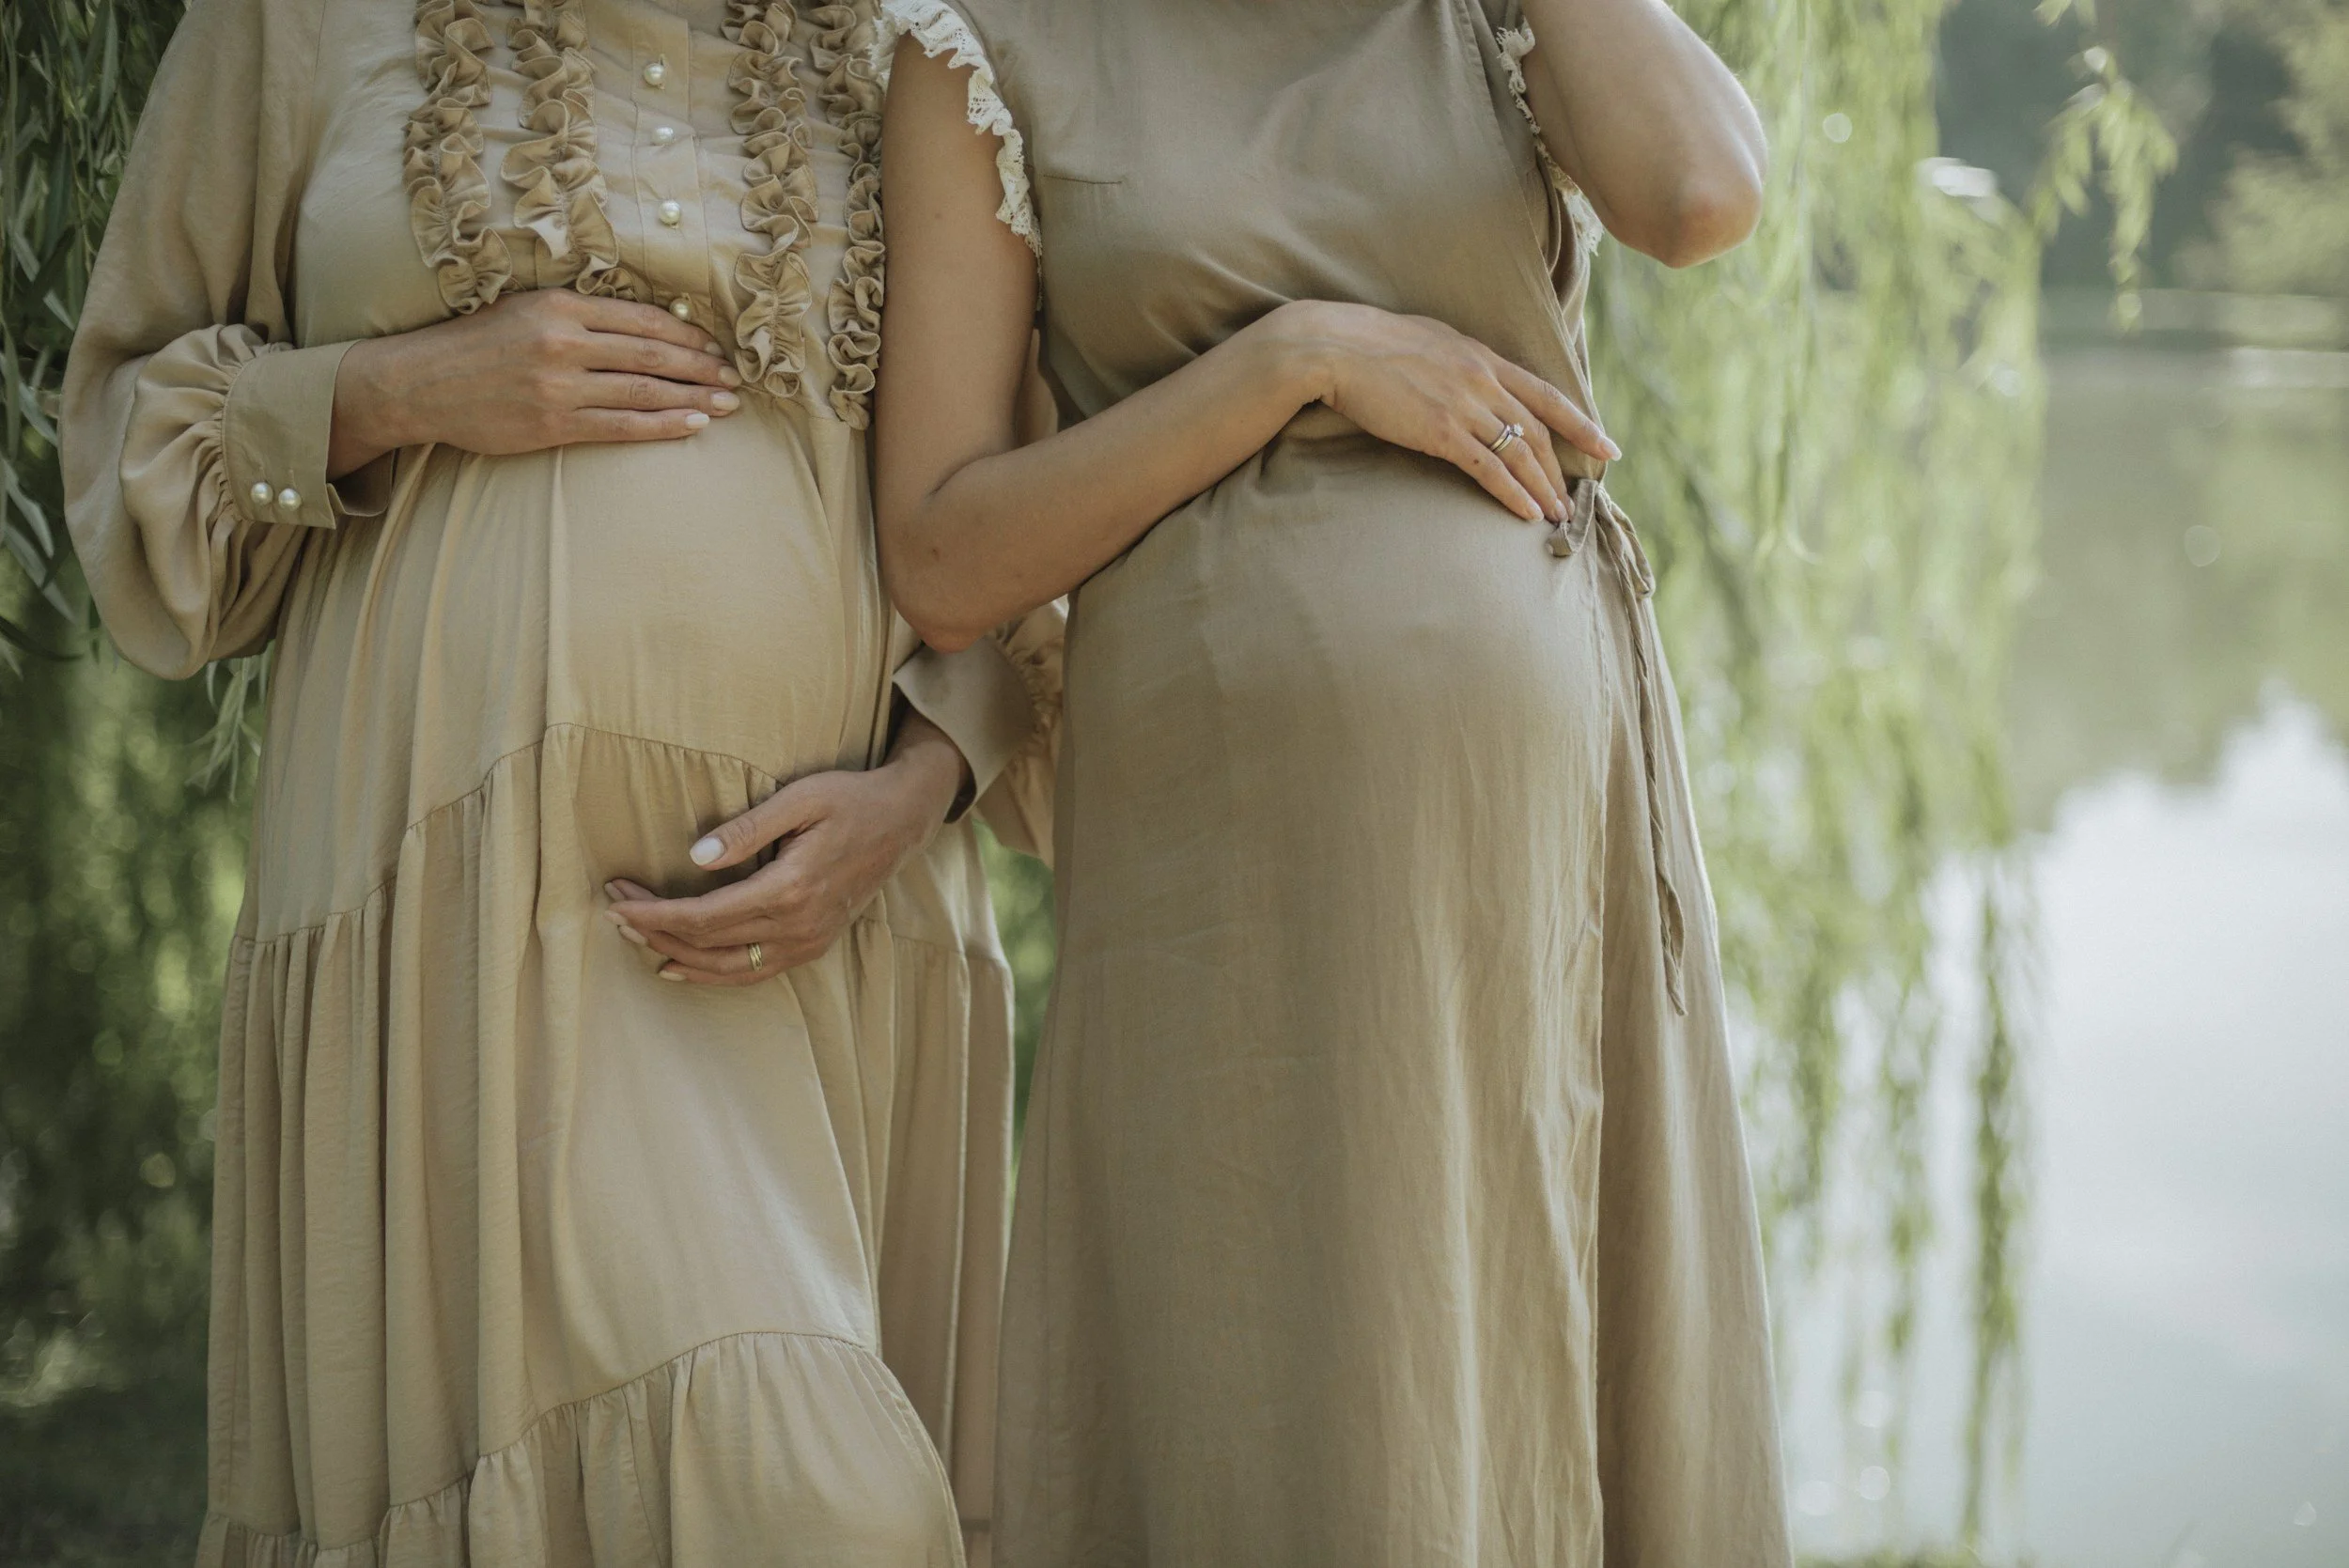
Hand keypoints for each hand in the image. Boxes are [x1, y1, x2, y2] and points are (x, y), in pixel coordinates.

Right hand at [329, 291, 743, 476]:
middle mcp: (564, 343)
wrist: (420, 383)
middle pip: (652, 355)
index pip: (642, 319)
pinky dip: (662, 425)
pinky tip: (692, 425)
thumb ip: (581, 315)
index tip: (716, 345)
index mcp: (561, 306)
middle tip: (735, 377)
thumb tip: (643, 326)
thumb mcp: (527, 309)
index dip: (687, 333)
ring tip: (726, 404)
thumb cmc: (476, 344)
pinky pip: (621, 426)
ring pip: (644, 391)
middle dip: (702, 366)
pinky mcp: (552, 425)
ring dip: (693, 398)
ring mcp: (560, 387)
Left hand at [601, 717, 968, 985]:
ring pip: (726, 968)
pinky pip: (752, 972)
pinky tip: (681, 965)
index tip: (618, 899)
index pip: (703, 915)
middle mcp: (798, 927)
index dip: (655, 912)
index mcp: (790, 890)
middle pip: (707, 944)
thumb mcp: (799, 798)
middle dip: (654, 929)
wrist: (904, 820)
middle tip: (614, 911)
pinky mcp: (813, 946)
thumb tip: (695, 856)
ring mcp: (807, 942)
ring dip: (676, 955)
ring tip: (636, 938)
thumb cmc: (850, 799)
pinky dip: (712, 973)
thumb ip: (747, 829)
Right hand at [1268, 300, 1618, 524]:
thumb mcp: (1431, 341)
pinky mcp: (1442, 432)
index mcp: (1483, 358)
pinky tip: (1526, 513)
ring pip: (1520, 453)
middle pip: (1537, 431)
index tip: (1606, 445)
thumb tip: (1469, 377)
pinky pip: (1489, 469)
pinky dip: (1513, 494)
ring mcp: (1465, 406)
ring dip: (1542, 488)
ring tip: (1555, 515)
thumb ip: (1459, 361)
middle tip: (1573, 499)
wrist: (1338, 347)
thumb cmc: (1373, 345)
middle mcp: (1483, 380)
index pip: (1546, 394)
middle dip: (1560, 469)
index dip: (1581, 423)